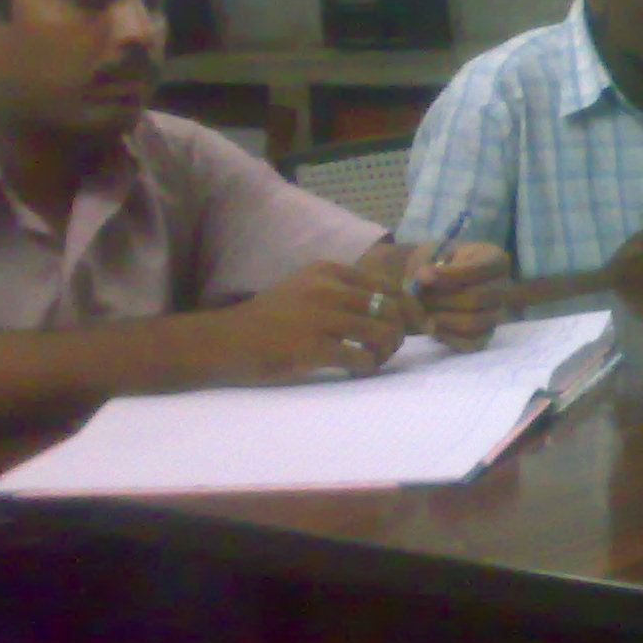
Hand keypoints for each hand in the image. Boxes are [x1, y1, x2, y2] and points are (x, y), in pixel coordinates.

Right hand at [209, 262, 415, 382]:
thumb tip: (394, 305)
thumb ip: (344, 290)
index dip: (410, 308)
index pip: (390, 286)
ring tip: (372, 360)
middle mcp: (328, 289)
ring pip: (384, 333)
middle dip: (400, 333)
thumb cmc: (270, 318)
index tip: (417, 326)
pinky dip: (368, 368)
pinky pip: (363, 358)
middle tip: (387, 348)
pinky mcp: (314, 348)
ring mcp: (321, 318)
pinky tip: (356, 371)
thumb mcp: (307, 287)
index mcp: (330, 271)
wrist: (225, 340)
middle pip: (392, 310)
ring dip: (386, 352)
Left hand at [408, 242, 511, 350]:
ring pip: (473, 322)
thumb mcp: (433, 257)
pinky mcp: (485, 335)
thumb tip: (423, 277)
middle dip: (441, 298)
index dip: (450, 274)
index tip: (421, 276)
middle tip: (418, 295)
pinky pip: (470, 342)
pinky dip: (446, 335)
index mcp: (495, 261)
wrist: (431, 284)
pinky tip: (430, 324)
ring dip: (441, 317)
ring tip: (423, 310)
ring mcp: (496, 314)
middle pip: (476, 297)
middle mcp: (503, 288)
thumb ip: (429, 267)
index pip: (480, 269)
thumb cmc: (436, 266)